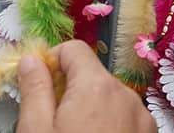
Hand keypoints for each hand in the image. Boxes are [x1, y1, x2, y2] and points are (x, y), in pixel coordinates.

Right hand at [16, 40, 155, 132]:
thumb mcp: (36, 131)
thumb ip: (34, 90)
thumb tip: (31, 60)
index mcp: (96, 86)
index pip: (73, 48)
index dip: (51, 61)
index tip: (39, 85)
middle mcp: (125, 95)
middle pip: (91, 74)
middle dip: (69, 88)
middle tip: (52, 119)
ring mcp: (142, 116)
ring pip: (108, 96)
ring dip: (90, 107)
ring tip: (74, 132)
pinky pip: (125, 115)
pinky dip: (110, 122)